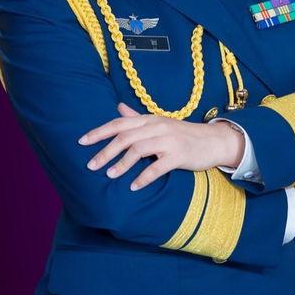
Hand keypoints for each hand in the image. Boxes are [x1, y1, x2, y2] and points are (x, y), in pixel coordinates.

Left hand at [77, 102, 234, 190]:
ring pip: (138, 150)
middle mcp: (156, 127)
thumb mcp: (159, 123)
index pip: (119, 124)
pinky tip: (134, 186)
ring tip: (109, 175)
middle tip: (91, 165)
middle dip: (105, 151)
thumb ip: (137, 118)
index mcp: (149, 119)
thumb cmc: (182, 134)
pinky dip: (144, 177)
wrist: (212, 140)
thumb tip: (118, 108)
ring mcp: (168, 140)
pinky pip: (157, 167)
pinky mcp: (178, 155)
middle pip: (125, 137)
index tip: (82, 142)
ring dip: (121, 164)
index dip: (99, 132)